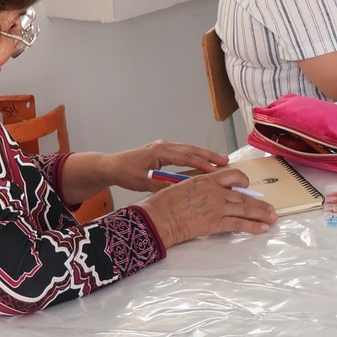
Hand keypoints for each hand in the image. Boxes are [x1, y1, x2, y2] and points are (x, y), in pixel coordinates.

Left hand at [102, 142, 228, 193]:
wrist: (112, 165)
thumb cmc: (124, 173)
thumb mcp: (142, 183)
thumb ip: (161, 185)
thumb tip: (179, 190)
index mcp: (159, 152)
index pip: (185, 158)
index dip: (201, 164)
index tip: (215, 170)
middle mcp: (163, 146)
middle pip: (190, 150)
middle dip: (208, 155)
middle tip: (225, 160)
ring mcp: (163, 147)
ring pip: (188, 149)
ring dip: (203, 154)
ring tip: (220, 160)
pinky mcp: (162, 150)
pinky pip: (182, 152)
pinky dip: (194, 156)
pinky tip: (203, 161)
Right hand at [137, 167, 275, 245]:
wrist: (158, 218)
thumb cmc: (164, 204)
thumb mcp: (182, 186)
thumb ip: (199, 188)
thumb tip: (207, 193)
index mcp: (206, 180)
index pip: (232, 175)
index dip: (243, 181)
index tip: (247, 187)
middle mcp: (215, 191)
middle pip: (243, 195)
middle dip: (259, 203)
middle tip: (270, 208)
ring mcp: (217, 207)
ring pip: (245, 208)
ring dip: (261, 214)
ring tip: (272, 218)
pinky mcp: (216, 223)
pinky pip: (239, 224)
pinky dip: (253, 226)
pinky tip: (262, 228)